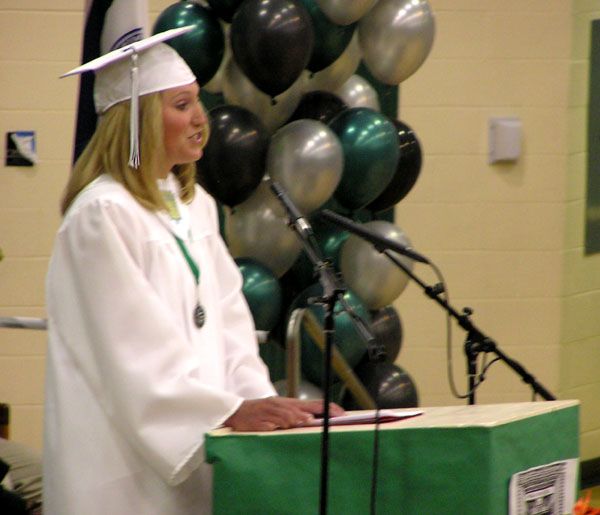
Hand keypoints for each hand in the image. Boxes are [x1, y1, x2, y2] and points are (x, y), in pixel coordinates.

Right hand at [224, 397, 344, 431]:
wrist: (236, 412)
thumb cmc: (260, 413)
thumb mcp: (278, 411)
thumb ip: (294, 416)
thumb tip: (311, 421)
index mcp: (287, 403)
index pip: (311, 404)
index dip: (326, 407)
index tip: (340, 412)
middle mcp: (280, 405)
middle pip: (301, 407)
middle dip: (316, 412)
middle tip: (329, 417)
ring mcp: (270, 412)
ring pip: (286, 414)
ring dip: (297, 418)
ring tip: (306, 421)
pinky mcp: (260, 421)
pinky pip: (271, 422)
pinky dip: (279, 424)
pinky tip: (285, 426)